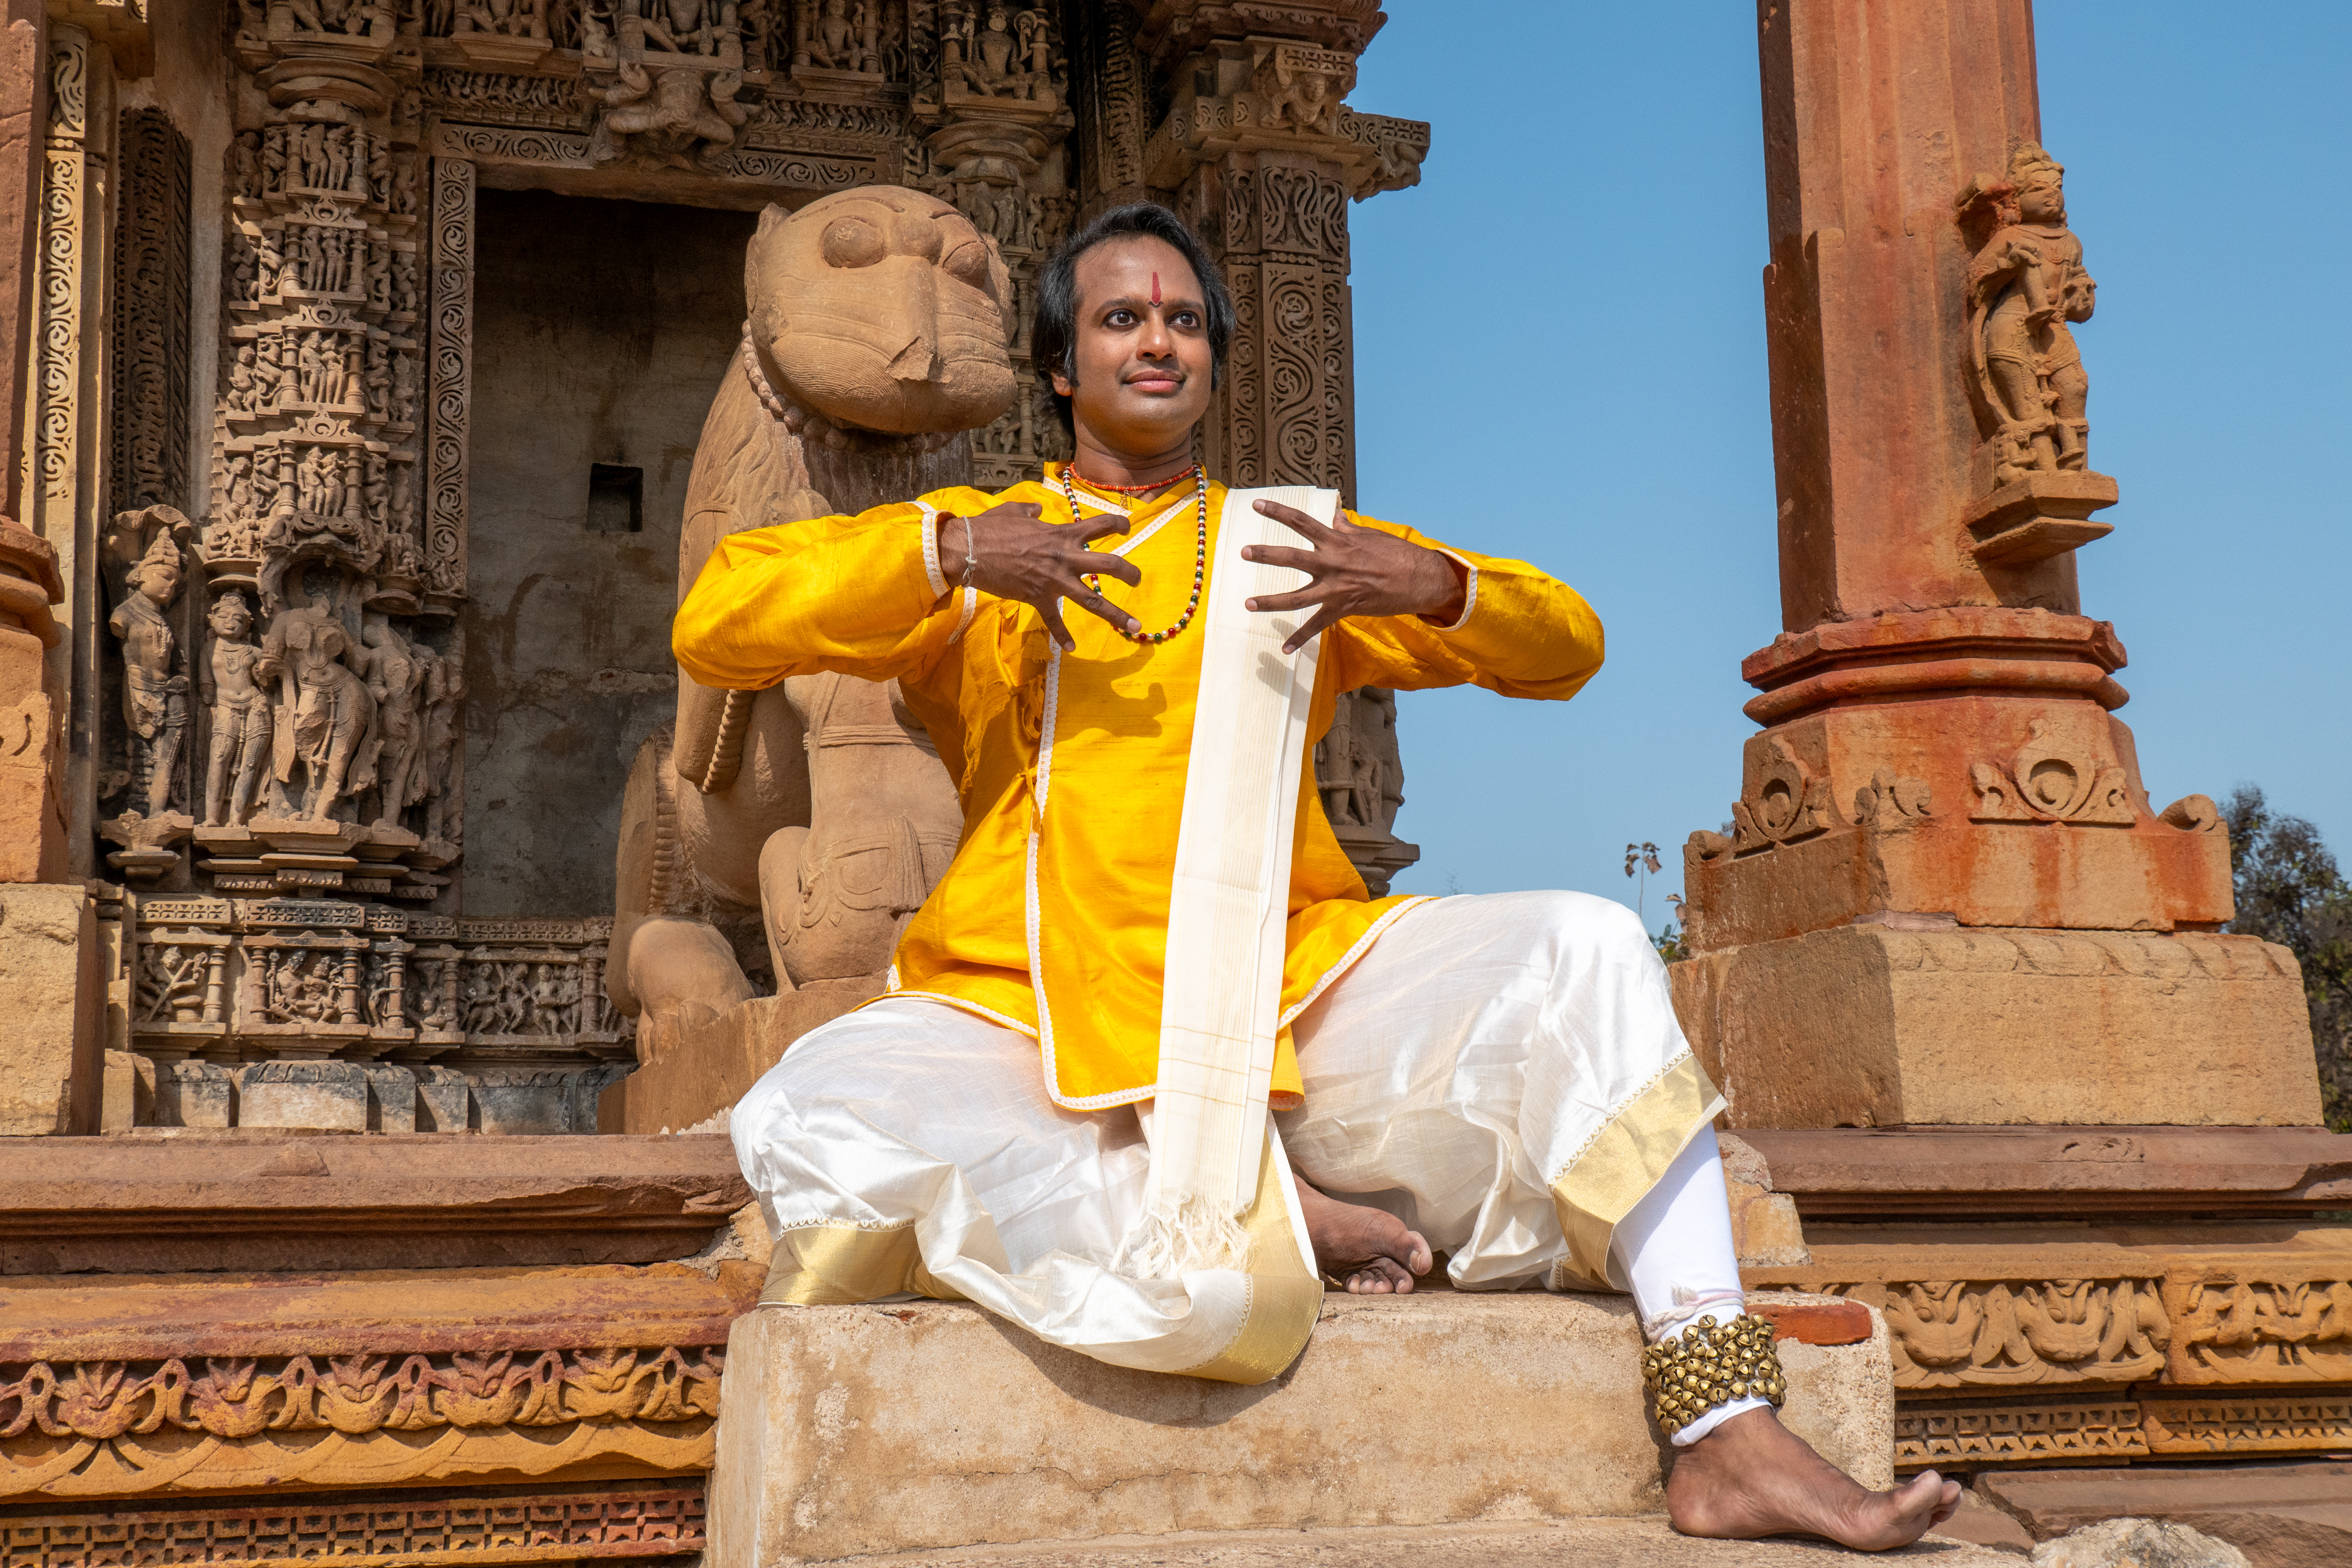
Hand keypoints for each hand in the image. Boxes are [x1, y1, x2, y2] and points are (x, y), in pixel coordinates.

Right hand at [936, 500, 1142, 651]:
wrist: (969, 550)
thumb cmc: (990, 528)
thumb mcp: (1014, 511)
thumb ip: (1031, 511)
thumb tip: (1037, 509)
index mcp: (1062, 533)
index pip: (1101, 524)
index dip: (1119, 524)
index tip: (1126, 528)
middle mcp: (1064, 556)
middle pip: (1108, 563)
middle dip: (1129, 572)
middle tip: (1138, 579)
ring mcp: (1053, 579)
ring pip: (1093, 599)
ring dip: (1116, 614)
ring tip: (1134, 625)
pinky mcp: (1038, 597)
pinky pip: (1054, 621)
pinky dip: (1063, 636)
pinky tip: (1071, 648)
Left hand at [1240, 500, 1466, 653]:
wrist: (1419, 579)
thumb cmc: (1396, 554)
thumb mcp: (1370, 535)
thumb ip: (1347, 528)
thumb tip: (1335, 516)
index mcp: (1337, 541)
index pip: (1301, 521)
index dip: (1278, 511)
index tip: (1256, 503)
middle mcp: (1332, 563)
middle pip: (1291, 556)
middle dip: (1265, 554)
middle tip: (1242, 551)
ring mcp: (1336, 587)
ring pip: (1296, 596)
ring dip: (1270, 601)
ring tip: (1248, 603)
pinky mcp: (1343, 609)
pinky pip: (1316, 626)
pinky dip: (1300, 638)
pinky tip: (1284, 649)